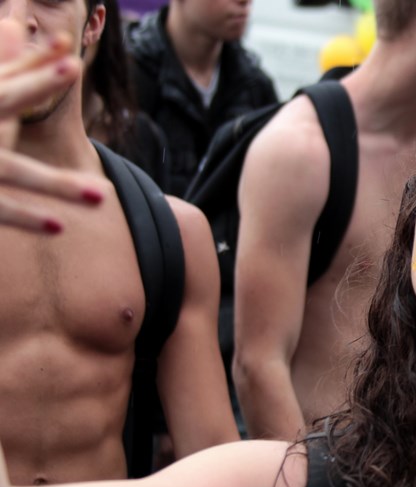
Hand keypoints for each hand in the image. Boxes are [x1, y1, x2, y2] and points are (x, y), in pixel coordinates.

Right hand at [0, 20, 104, 232]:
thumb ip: (5, 72)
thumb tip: (17, 25)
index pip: (3, 84)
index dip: (34, 67)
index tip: (69, 51)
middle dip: (32, 83)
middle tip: (73, 65)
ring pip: (9, 168)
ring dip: (55, 184)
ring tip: (101, 196)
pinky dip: (24, 216)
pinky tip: (59, 226)